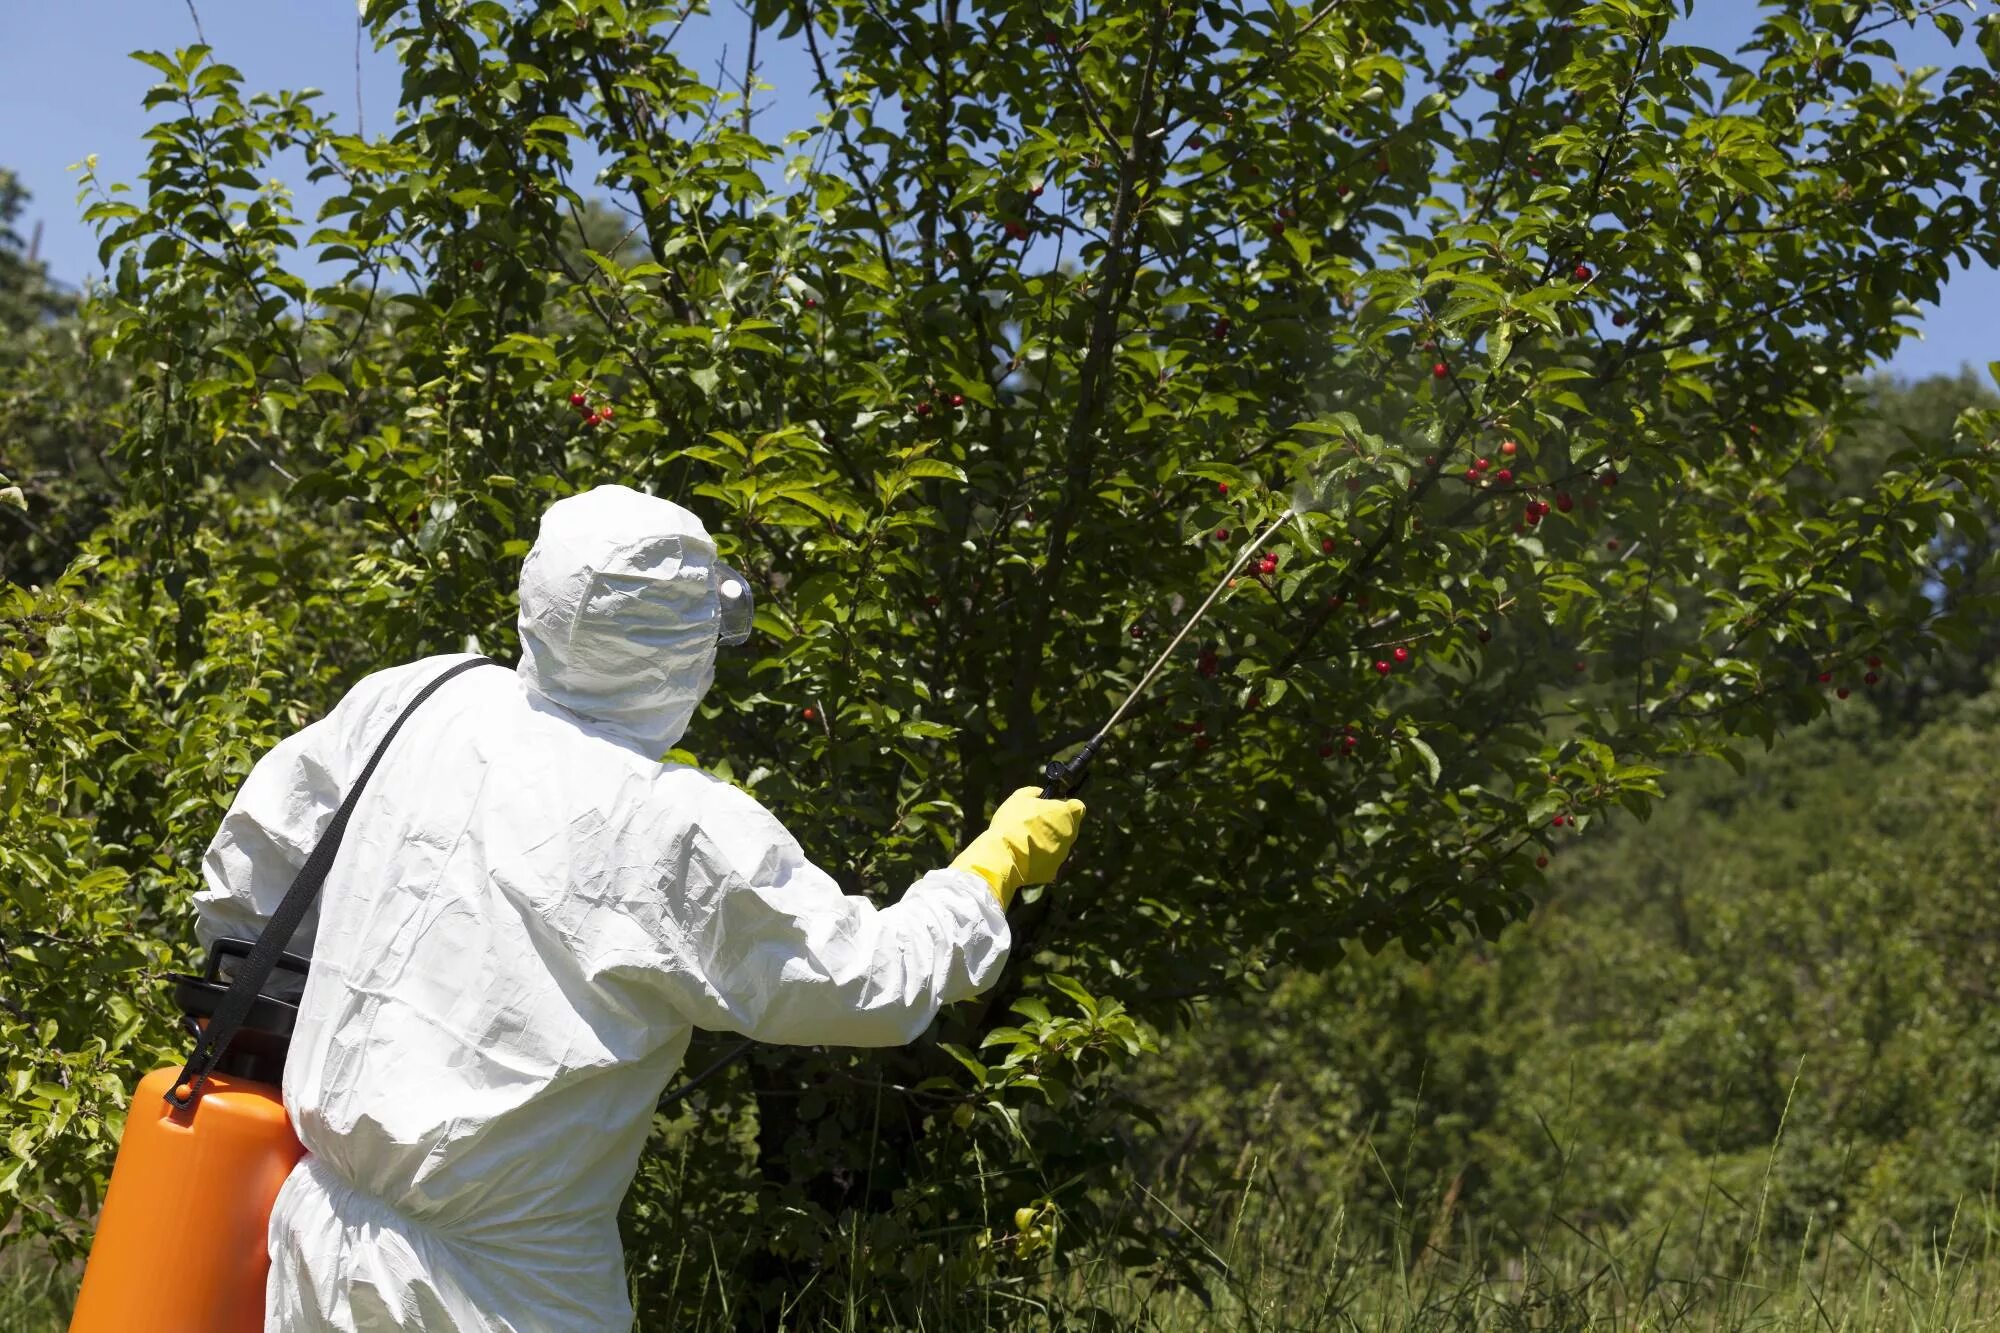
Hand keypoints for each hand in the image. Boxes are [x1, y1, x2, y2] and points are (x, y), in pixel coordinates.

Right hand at [951, 787, 1087, 907]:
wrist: (1004, 854)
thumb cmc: (1013, 821)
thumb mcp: (1019, 798)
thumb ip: (1034, 792)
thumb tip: (1040, 793)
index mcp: (1065, 814)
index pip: (1078, 807)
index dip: (1067, 806)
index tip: (1053, 808)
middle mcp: (1069, 835)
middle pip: (1069, 827)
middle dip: (1057, 825)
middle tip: (1036, 824)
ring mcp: (1063, 854)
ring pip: (1060, 845)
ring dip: (1048, 842)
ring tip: (1027, 842)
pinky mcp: (1053, 871)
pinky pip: (1049, 862)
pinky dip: (1041, 859)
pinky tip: (1025, 857)